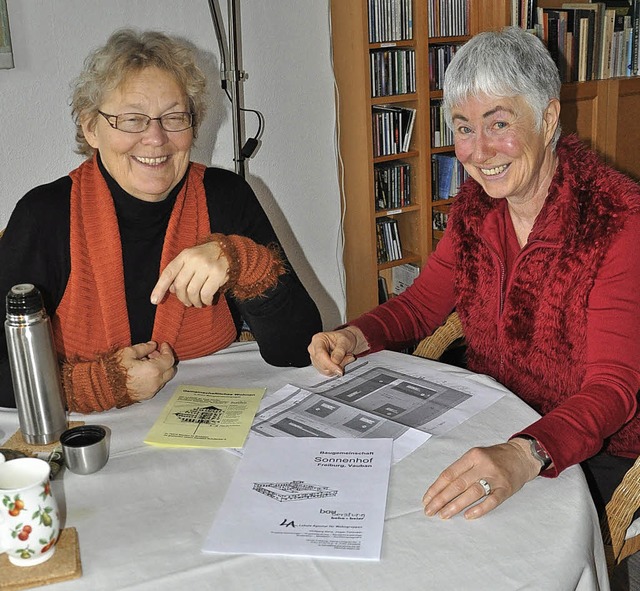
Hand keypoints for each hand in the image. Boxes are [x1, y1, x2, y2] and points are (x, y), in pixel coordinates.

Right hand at [118, 341, 176, 401]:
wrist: (103, 388)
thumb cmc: (112, 371)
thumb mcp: (128, 353)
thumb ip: (144, 348)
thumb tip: (152, 345)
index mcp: (153, 370)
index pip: (169, 359)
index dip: (167, 350)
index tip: (163, 345)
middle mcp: (155, 382)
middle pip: (170, 370)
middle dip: (165, 360)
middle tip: (154, 353)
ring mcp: (151, 391)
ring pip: (164, 378)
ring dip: (160, 369)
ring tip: (146, 362)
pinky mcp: (146, 396)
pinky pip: (156, 385)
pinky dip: (155, 377)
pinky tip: (144, 372)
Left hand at [150, 241, 228, 307]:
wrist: (231, 252)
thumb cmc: (207, 258)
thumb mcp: (191, 260)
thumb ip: (180, 272)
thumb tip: (172, 289)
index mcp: (185, 255)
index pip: (168, 272)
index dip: (159, 288)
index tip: (154, 301)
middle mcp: (194, 260)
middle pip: (181, 285)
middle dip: (182, 298)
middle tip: (187, 302)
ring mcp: (207, 266)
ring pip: (193, 291)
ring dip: (194, 301)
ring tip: (197, 303)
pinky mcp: (218, 274)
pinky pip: (206, 294)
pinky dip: (205, 301)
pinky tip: (207, 301)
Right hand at [307, 326, 368, 375]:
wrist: (348, 341)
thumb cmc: (345, 338)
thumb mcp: (346, 341)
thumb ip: (340, 350)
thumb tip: (335, 361)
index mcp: (318, 339)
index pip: (320, 354)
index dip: (329, 364)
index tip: (339, 370)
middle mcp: (314, 349)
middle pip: (322, 364)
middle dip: (337, 364)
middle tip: (349, 357)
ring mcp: (316, 358)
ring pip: (325, 370)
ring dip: (338, 367)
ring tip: (346, 358)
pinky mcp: (320, 365)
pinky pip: (328, 373)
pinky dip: (336, 369)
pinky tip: (341, 362)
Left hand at [422, 438, 540, 519]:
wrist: (521, 456)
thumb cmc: (494, 458)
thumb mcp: (476, 456)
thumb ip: (461, 470)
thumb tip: (440, 490)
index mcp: (472, 456)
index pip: (449, 474)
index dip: (436, 488)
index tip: (427, 500)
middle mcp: (483, 465)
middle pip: (458, 484)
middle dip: (441, 499)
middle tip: (430, 511)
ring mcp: (495, 477)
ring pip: (472, 492)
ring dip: (455, 505)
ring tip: (443, 514)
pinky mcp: (506, 489)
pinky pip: (491, 501)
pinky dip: (479, 509)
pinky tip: (467, 515)